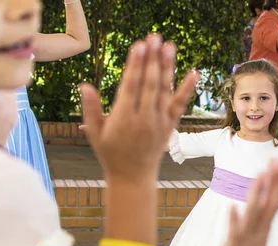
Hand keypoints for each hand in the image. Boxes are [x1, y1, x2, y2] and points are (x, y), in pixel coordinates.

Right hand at [79, 34, 198, 180]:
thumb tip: (84, 86)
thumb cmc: (110, 153)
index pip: (131, 87)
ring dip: (168, 67)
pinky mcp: (170, 125)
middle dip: (152, 59)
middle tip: (154, 37)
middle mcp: (144, 119)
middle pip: (149, 84)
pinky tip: (193, 72)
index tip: (139, 47)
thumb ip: (91, 109)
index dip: (135, 66)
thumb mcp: (95, 133)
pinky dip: (187, 89)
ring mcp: (159, 122)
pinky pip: (179, 105)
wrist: (133, 176)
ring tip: (169, 46)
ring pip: (164, 91)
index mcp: (123, 119)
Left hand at [218, 160, 277, 245]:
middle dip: (270, 182)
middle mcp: (257, 232)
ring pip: (252, 214)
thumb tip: (262, 206)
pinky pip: (234, 235)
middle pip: (267, 203)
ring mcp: (246, 241)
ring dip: (255, 195)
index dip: (274, 182)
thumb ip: (258, 223)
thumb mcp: (254, 241)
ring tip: (257, 176)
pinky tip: (232, 208)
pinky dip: (234, 222)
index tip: (277, 162)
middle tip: (275, 160)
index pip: (272, 201)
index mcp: (262, 229)